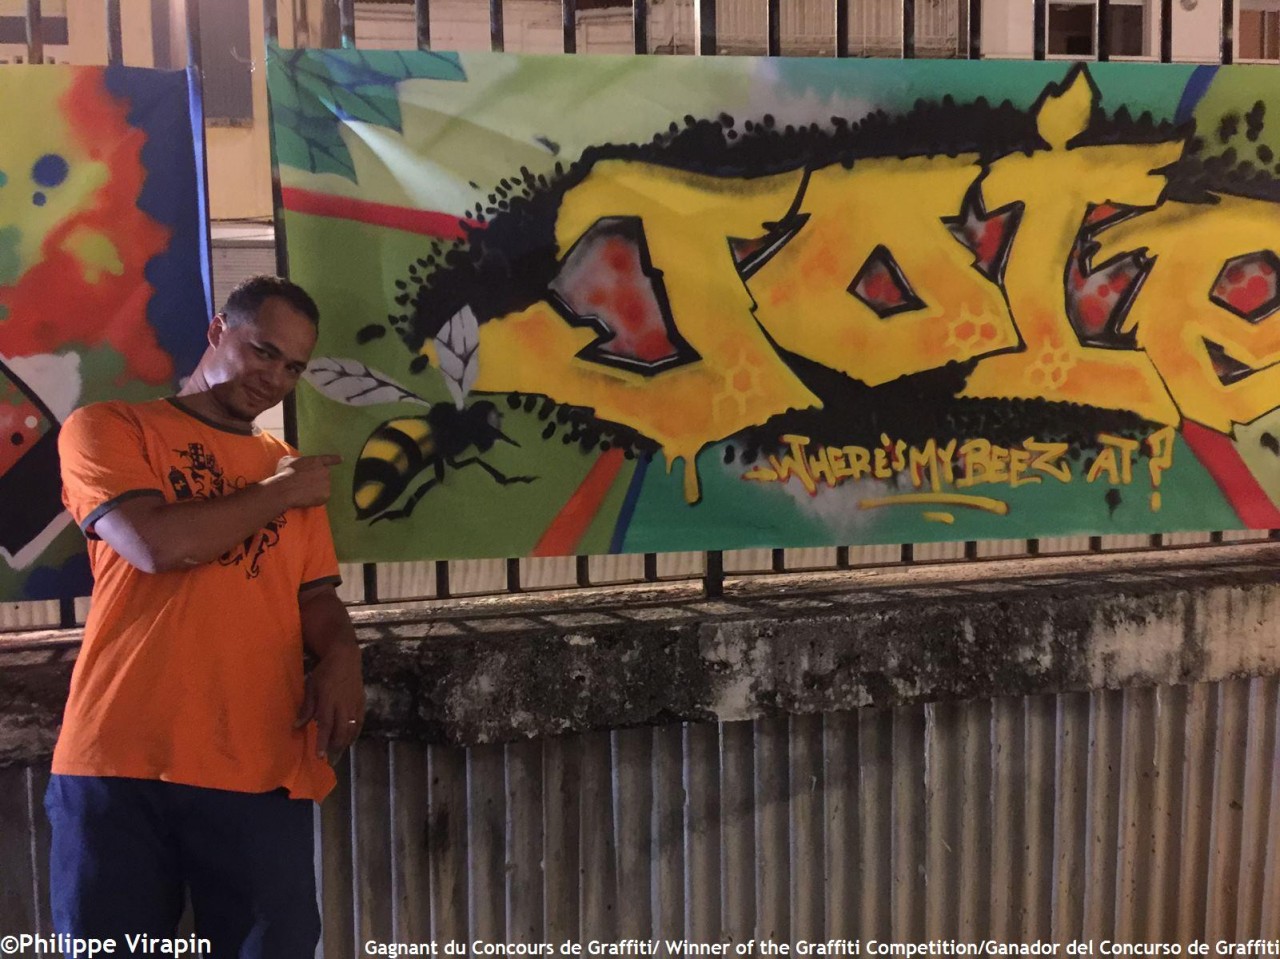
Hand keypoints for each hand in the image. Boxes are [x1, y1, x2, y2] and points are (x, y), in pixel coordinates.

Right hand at [264, 453, 341, 508]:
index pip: (328, 459)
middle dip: (317, 480)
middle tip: (304, 484)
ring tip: (302, 491)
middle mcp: (325, 471)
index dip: (335, 459)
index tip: (341, 459)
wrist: (286, 488)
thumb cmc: (285, 473)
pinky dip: (315, 500)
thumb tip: (293, 461)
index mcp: (316, 461)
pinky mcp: (326, 495)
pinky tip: (305, 498)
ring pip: (323, 488)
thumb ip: (294, 459)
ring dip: (316, 490)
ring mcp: (327, 483)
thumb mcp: (286, 460)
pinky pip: (321, 498)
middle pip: (324, 476)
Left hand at [295, 643, 364, 762]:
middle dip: (335, 748)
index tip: (320, 757)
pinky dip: (355, 734)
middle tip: (329, 761)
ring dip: (345, 743)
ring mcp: (354, 705)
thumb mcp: (311, 687)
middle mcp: (343, 706)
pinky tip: (349, 740)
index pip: (326, 726)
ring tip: (338, 754)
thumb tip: (296, 726)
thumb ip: (306, 708)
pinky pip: (359, 723)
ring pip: (352, 729)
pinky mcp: (361, 703)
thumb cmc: (324, 672)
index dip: (323, 742)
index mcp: (329, 701)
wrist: (345, 657)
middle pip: (341, 732)